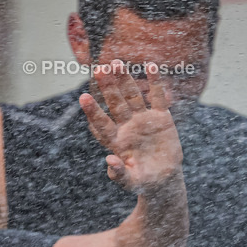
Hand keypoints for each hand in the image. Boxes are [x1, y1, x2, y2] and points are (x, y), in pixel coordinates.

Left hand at [81, 61, 183, 192]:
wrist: (163, 178)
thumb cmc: (142, 182)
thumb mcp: (130, 183)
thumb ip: (119, 175)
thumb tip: (109, 161)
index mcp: (117, 140)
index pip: (102, 123)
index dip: (93, 111)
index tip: (83, 98)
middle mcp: (127, 126)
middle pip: (116, 103)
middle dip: (109, 87)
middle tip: (100, 69)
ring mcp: (144, 119)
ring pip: (133, 96)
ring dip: (126, 80)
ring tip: (117, 62)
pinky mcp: (161, 117)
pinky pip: (158, 97)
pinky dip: (155, 83)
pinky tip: (150, 66)